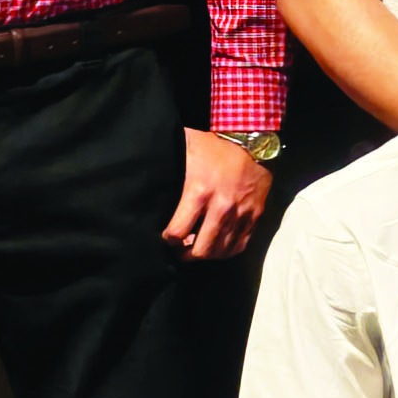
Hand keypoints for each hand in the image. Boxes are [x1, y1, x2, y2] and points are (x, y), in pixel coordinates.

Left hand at [163, 129, 272, 259]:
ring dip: (206, 255)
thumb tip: (142, 169)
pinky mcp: (255, 216)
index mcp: (199, 192)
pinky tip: (217, 248)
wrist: (254, 142)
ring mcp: (240, 214)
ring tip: (196, 251)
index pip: (178, 231)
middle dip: (185, 255)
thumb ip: (168, 165)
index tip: (166, 236)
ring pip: (220, 251)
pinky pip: (240, 245)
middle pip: (201, 249)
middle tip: (178, 251)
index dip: (168, 239)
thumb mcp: (186, 149)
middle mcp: (221, 207)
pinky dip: (226, 252)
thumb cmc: (215, 145)